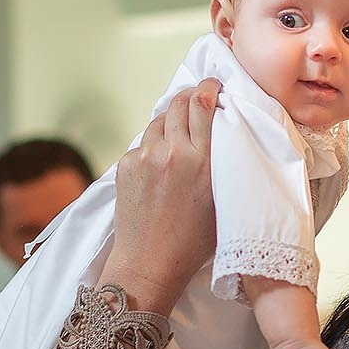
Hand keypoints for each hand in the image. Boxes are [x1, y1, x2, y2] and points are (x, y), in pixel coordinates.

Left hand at [102, 80, 220, 313]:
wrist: (149, 263)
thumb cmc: (193, 241)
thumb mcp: (222, 200)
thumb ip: (221, 163)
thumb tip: (222, 132)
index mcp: (201, 161)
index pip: (202, 104)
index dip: (208, 87)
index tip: (212, 85)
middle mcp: (171, 153)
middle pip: (178, 104)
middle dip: (188, 97)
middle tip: (196, 100)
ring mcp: (144, 157)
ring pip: (158, 120)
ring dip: (169, 120)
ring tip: (178, 133)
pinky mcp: (125, 165)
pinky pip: (142, 143)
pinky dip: (153, 144)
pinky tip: (160, 162)